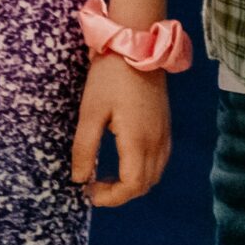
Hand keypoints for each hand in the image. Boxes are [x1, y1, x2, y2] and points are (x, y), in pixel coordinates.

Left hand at [69, 55, 170, 207]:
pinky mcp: (165, 127)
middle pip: (144, 185)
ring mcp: (164, 135)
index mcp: (138, 141)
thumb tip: (79, 179)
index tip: (89, 194)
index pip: (131, 186)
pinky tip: (123, 163)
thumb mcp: (90, 112)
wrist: (137, 47)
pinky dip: (142, 171)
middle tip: (93, 188)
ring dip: (131, 184)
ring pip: (154, 175)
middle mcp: (157, 143)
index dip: (111, 198)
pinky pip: (158, 161)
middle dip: (119, 194)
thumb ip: (85, 148)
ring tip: (104, 178)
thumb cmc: (110, 78)